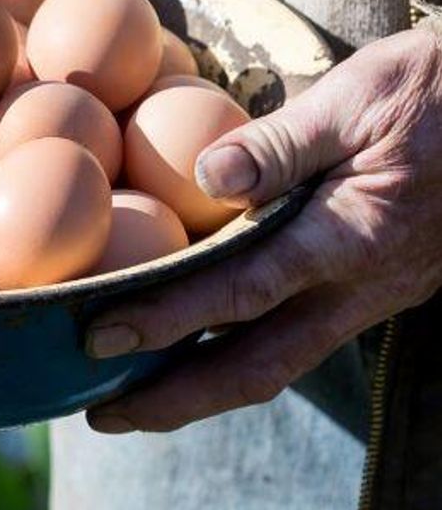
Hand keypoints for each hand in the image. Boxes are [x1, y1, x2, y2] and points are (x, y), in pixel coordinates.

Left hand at [84, 23, 441, 432]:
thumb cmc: (428, 92)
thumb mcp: (354, 99)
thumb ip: (279, 144)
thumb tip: (206, 177)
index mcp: (351, 238)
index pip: (243, 294)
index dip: (168, 321)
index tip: (99, 337)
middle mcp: (363, 285)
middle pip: (260, 366)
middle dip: (177, 400)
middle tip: (102, 416)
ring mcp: (373, 296)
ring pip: (281, 363)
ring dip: (205, 388)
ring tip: (134, 400)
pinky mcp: (375, 290)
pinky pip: (299, 338)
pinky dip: (240, 354)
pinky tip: (195, 352)